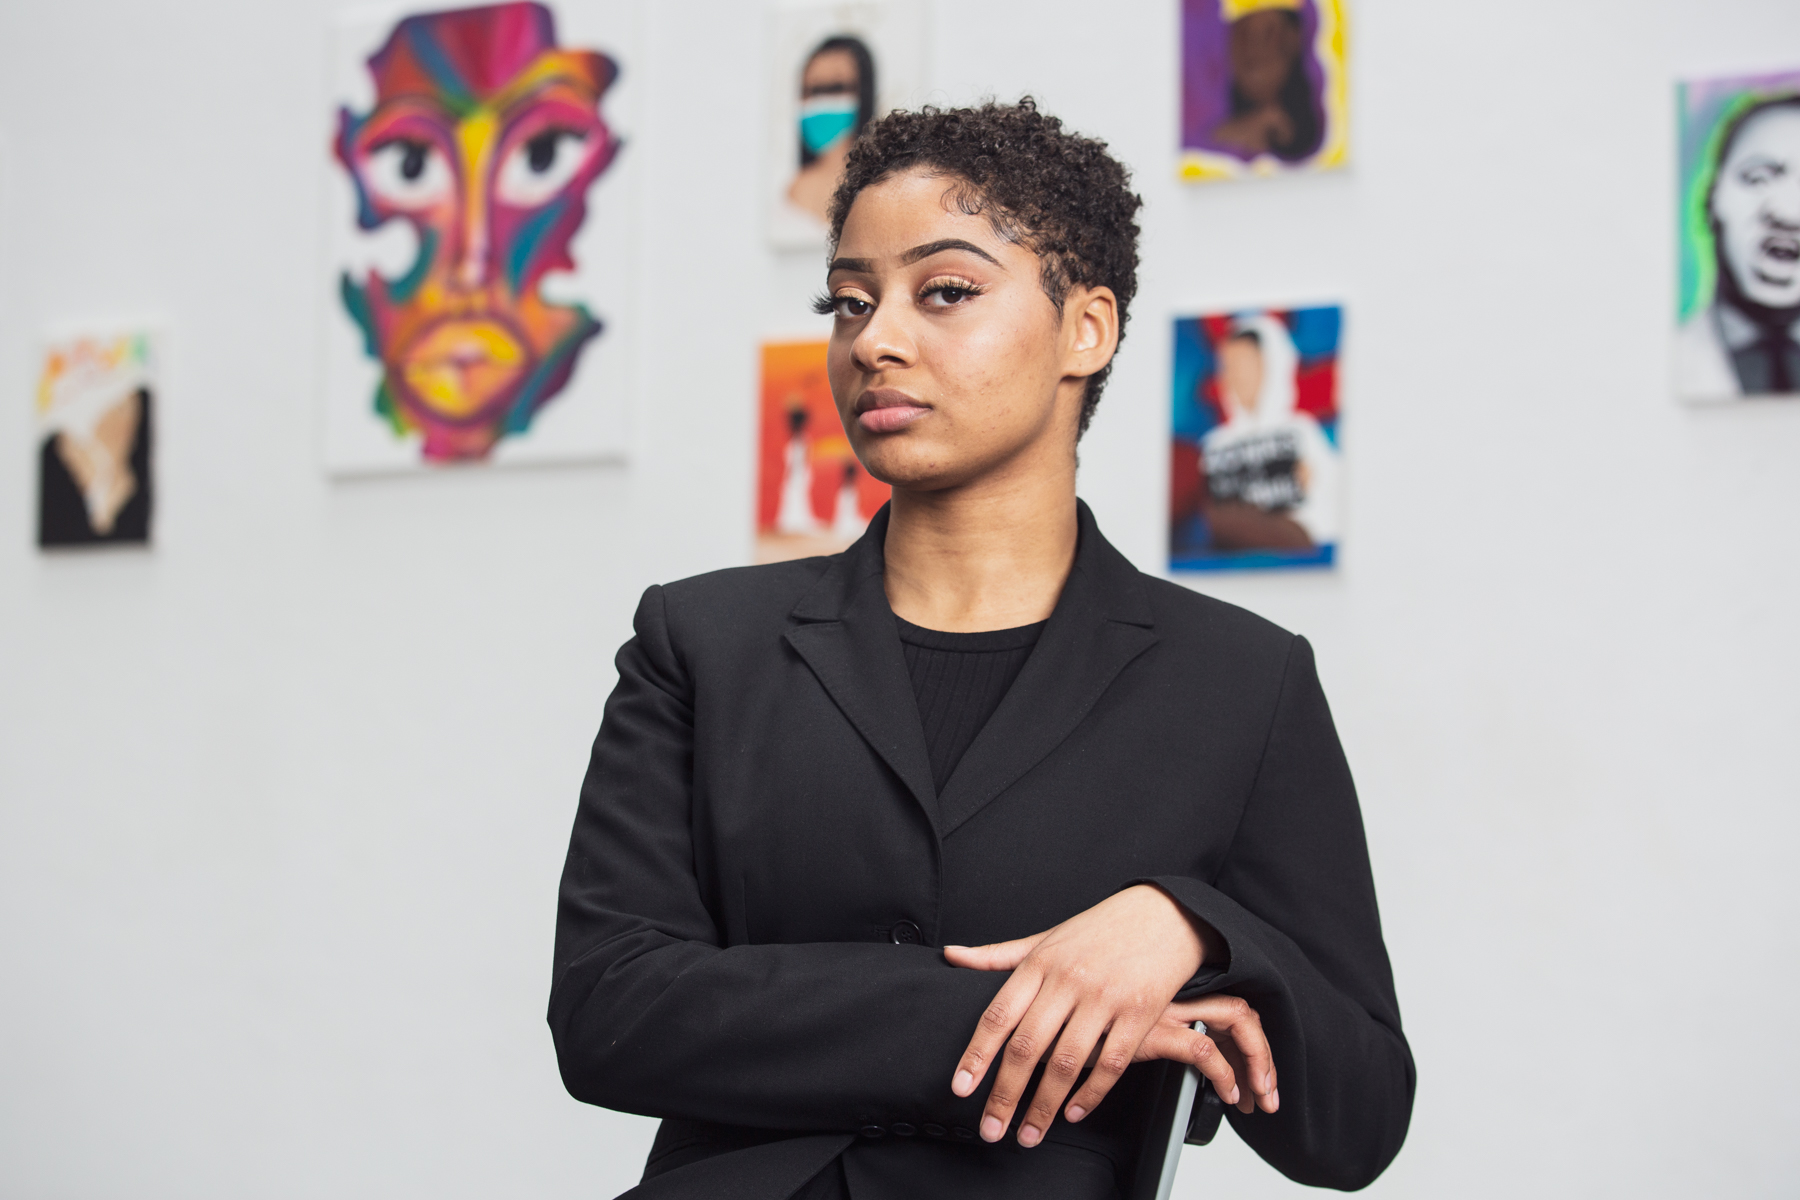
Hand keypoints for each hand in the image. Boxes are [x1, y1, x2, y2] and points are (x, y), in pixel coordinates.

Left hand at [941, 885, 1272, 1145]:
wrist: (1164, 914)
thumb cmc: (1101, 928)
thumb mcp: (1045, 938)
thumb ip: (998, 955)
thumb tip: (952, 957)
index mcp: (1040, 963)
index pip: (998, 1014)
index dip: (976, 1054)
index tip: (961, 1087)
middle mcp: (1069, 980)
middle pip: (1028, 1047)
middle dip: (1005, 1095)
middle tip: (991, 1129)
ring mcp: (1105, 997)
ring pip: (1068, 1062)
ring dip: (1044, 1105)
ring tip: (1030, 1133)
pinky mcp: (1139, 1012)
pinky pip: (1111, 1063)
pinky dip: (1091, 1094)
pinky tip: (1074, 1111)